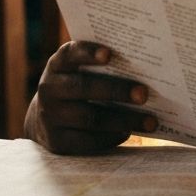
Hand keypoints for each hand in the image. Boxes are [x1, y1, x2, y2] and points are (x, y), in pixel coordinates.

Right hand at [23, 41, 155, 154]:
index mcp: (58, 64)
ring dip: (123, 119)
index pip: (71, 54)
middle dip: (116, 90)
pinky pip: (86, 141)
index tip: (110, 54)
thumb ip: (104, 65)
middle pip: (84, 88)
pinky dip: (110, 137)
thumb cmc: (79, 86)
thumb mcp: (82, 71)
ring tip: (150, 121)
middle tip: (144, 94)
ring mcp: (50, 116)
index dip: (88, 53)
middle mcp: (49, 88)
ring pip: (89, 118)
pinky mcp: (56, 141)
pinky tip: (128, 133)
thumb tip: (146, 65)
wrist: (45, 119)